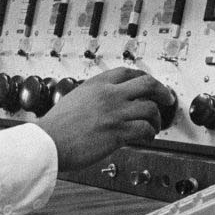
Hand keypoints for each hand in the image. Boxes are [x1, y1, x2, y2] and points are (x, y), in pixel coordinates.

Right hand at [34, 68, 173, 171]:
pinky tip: (147, 137)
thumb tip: (106, 102)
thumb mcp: (75, 99)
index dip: (144, 78)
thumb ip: (93, 97)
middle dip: (162, 91)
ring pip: (150, 108)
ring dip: (156, 118)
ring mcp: (115, 113)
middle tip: (167, 99)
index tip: (150, 85)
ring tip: (154, 126)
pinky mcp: (118, 132)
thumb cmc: (56, 126)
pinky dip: (150, 133)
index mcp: (97, 84)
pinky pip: (145, 129)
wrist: (48, 142)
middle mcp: (109, 94)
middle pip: (147, 84)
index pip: (128, 72)